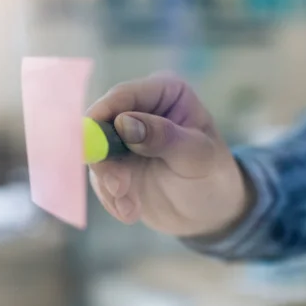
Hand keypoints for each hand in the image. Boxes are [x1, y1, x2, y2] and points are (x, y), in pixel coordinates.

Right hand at [87, 73, 251, 236]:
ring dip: (110, 186)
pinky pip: (98, 178)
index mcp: (164, 93)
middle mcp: (139, 109)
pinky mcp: (114, 164)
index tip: (93, 143)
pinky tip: (130, 213)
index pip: (122, 95)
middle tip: (119, 189)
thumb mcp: (196, 156)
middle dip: (105, 160)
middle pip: (100, 125)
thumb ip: (164, 137)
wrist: (208, 213)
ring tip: (131, 210)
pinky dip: (111, 198)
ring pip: (96, 155)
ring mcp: (122, 139)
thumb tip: (124, 124)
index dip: (103, 115)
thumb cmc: (212, 176)